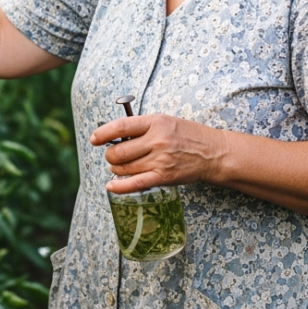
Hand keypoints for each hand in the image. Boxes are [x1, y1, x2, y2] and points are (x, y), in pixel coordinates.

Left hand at [89, 114, 226, 193]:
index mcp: (155, 122)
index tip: (94, 139)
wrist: (213, 153)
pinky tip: (111, 186)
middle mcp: (157, 140)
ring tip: (120, 166)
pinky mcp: (164, 176)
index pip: (121, 126)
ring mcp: (160, 160)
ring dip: (116, 169)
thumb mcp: (165, 121)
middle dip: (110, 155)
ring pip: (124, 167)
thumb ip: (142, 127)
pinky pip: (135, 183)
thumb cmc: (188, 135)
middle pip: (119, 151)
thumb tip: (116, 136)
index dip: (103, 133)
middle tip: (113, 156)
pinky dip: (120, 186)